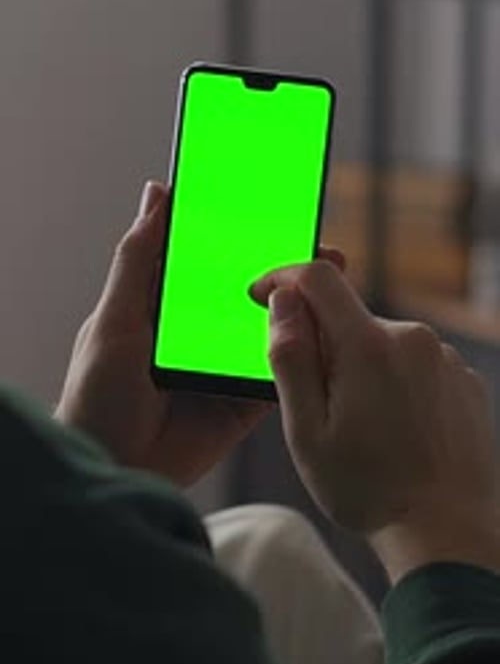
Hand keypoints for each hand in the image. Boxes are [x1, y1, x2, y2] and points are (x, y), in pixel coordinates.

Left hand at [56, 182, 344, 487]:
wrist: (113, 470)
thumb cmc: (96, 395)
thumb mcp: (115, 320)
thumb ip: (137, 261)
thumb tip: (158, 194)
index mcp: (166, 304)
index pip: (208, 257)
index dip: (238, 232)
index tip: (271, 202)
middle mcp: (199, 331)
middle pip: (247, 290)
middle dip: (282, 266)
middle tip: (318, 241)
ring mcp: (223, 366)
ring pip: (269, 329)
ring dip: (300, 307)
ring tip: (334, 279)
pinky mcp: (241, 402)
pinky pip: (278, 374)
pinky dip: (301, 356)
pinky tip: (328, 333)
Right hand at [250, 261, 498, 581]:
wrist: (447, 531)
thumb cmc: (370, 490)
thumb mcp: (307, 431)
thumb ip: (291, 359)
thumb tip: (282, 302)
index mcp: (368, 346)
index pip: (318, 278)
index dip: (282, 278)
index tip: (261, 296)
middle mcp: (413, 339)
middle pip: (348, 316)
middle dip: (323, 345)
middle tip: (316, 406)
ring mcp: (444, 359)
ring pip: (380, 343)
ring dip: (360, 368)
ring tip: (363, 431)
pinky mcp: (462, 380)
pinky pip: (413, 364)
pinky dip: (393, 384)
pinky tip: (394, 431)